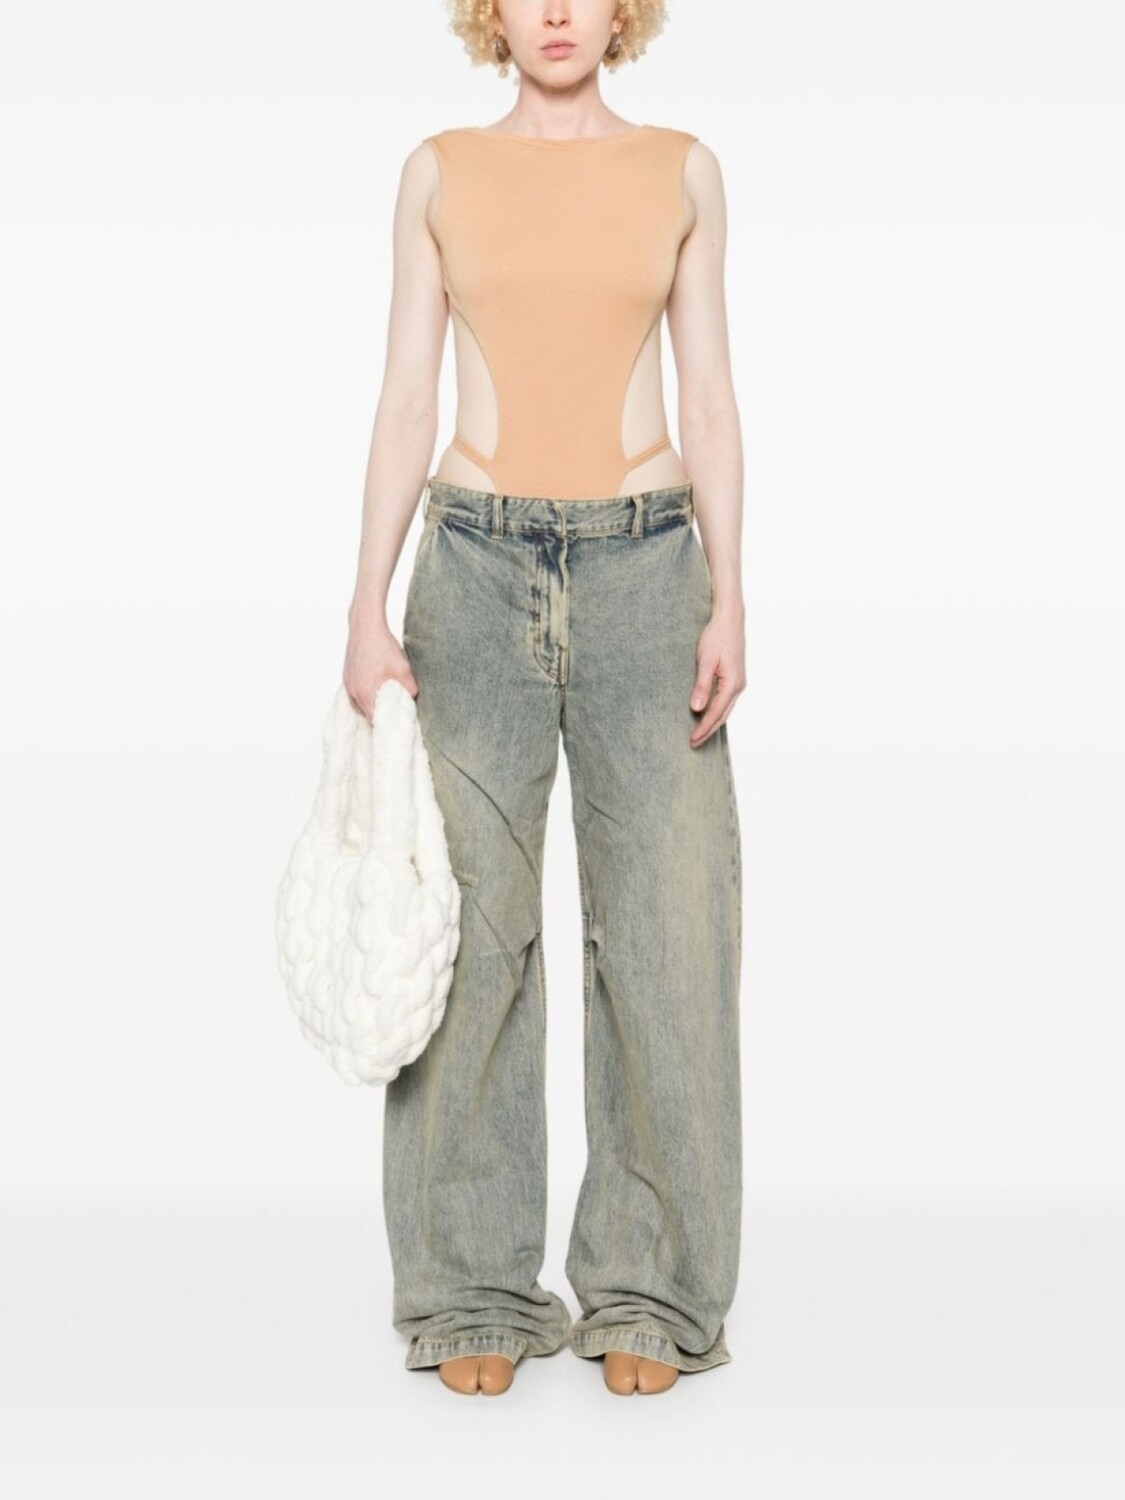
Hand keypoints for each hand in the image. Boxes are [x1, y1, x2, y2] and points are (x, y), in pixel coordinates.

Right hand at [342, 615, 418, 721]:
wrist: (365, 625)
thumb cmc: (383, 646)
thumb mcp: (403, 669)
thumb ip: (410, 688)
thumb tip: (412, 698)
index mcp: (365, 694)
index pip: (374, 721)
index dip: (386, 725)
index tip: (396, 726)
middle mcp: (353, 692)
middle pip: (366, 714)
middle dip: (380, 715)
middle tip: (394, 714)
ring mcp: (348, 683)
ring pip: (360, 703)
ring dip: (372, 705)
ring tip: (387, 701)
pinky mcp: (347, 675)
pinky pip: (356, 692)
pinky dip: (366, 694)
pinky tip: (377, 687)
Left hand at [689, 605, 745, 747]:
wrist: (729, 620)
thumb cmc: (716, 637)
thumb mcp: (705, 661)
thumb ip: (702, 685)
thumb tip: (696, 708)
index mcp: (732, 683)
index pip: (716, 713)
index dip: (704, 728)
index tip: (692, 740)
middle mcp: (738, 686)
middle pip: (722, 715)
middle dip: (708, 731)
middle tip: (693, 743)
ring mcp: (738, 683)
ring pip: (725, 710)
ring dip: (712, 723)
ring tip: (698, 734)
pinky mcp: (734, 678)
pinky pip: (725, 701)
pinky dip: (716, 712)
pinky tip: (707, 716)